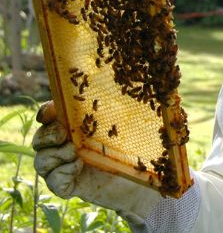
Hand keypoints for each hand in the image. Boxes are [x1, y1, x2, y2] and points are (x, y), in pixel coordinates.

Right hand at [32, 101, 160, 221]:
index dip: (45, 113)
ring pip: (41, 161)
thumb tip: (114, 81)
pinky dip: (62, 173)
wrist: (138, 178)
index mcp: (72, 126)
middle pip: (38, 139)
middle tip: (64, 135)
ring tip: (76, 153)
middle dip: (47, 135)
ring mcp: (62, 167)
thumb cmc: (131, 145)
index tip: (49, 113)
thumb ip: (112, 106)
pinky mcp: (66, 186)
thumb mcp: (122, 122)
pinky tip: (79, 168)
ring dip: (56, 155)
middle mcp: (62, 146)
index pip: (48, 116)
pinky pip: (53, 181)